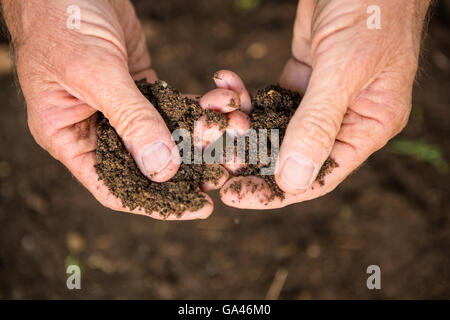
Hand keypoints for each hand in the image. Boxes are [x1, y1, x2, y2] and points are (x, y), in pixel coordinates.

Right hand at [1, 0, 232, 219]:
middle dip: (190, 166)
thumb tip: (163, 169)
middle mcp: (97, 129)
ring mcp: (121, 109)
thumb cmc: (60, 22)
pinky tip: (223, 104)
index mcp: (70, 139)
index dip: (157, 202)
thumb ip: (130, 120)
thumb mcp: (94, 73)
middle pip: (147, 164)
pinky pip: (174, 106)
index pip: (115, 187)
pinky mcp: (141, 88)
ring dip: (201, 132)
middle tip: (227, 168)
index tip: (198, 207)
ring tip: (234, 127)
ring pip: (167, 134)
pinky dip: (199, 106)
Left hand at [219, 0, 430, 207]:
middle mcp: (346, 118)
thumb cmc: (371, 10)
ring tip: (213, 118)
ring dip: (243, 124)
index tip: (235, 194)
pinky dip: (247, 95)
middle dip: (252, 159)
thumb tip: (294, 180)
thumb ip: (317, 124)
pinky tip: (226, 83)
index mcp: (368, 126)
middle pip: (295, 156)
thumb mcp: (343, 69)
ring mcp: (323, 99)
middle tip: (214, 162)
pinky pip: (269, 99)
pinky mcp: (304, 78)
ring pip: (276, 128)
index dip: (277, 191)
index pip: (320, 175)